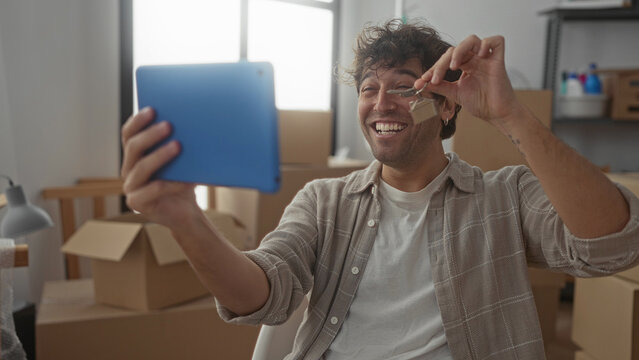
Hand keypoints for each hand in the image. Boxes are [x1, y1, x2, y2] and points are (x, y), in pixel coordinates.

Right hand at [120, 107, 199, 229]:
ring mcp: (131, 187)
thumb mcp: (180, 162)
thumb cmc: (182, 182)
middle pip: (133, 147)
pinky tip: (186, 179)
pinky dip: (171, 183)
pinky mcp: (137, 203)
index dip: (138, 121)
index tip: (152, 109)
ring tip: (178, 146)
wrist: (185, 212)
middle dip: (150, 134)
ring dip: (160, 155)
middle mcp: (128, 170)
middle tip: (169, 125)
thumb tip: (192, 123)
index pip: (128, 134)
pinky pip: (154, 190)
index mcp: (134, 156)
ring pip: (142, 168)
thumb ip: (177, 144)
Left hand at [414, 35, 522, 126]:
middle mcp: (475, 59)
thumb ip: (440, 86)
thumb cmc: (480, 103)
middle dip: (441, 64)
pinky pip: (497, 41)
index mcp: (465, 65)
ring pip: (472, 40)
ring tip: (453, 66)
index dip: (433, 69)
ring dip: (459, 51)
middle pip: (454, 50)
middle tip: (434, 79)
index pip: (446, 59)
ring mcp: (486, 59)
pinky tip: (478, 56)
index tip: (422, 81)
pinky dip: (486, 44)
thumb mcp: (454, 93)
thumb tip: (421, 83)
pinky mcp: (498, 61)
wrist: (496, 114)